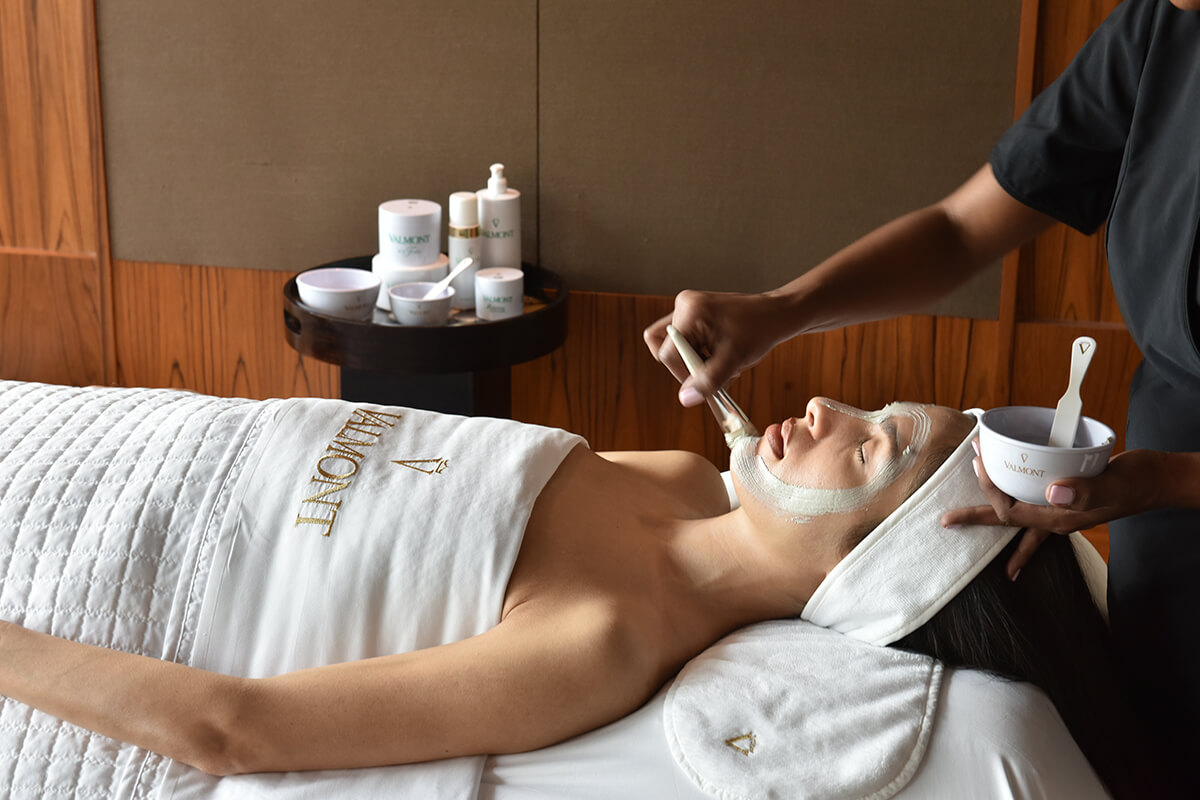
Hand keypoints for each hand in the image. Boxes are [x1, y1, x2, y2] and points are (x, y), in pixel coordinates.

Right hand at [643, 290, 791, 405]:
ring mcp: (688, 308)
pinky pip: (685, 340)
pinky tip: (721, 354)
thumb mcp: (733, 360)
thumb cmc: (759, 330)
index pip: (668, 353)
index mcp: (690, 312)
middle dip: (688, 365)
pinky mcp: (694, 314)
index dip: (684, 374)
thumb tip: (685, 399)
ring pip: (674, 346)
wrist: (777, 314)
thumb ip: (708, 380)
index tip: (705, 382)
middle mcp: (684, 305)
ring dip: (695, 361)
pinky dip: (700, 353)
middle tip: (712, 370)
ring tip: (722, 361)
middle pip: (665, 348)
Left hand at [941, 444, 1166, 576]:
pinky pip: (1036, 507)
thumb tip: (1052, 493)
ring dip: (993, 511)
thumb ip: (1086, 490)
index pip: (1011, 510)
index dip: (990, 489)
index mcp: (1060, 519)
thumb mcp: (1113, 483)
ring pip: (1018, 518)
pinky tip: (1011, 505)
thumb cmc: (1137, 481)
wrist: (1158, 481)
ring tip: (967, 516)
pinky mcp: (1067, 500)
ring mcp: (1061, 512)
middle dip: (976, 518)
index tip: (978, 462)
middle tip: (946, 520)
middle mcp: (1056, 519)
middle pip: (1006, 521)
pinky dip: (1019, 505)